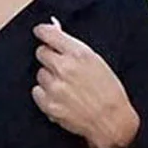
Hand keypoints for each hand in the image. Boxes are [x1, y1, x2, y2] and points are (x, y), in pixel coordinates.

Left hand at [31, 16, 140, 147]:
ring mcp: (55, 87)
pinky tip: (59, 97)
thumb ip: (72, 46)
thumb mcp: (95, 60)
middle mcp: (64, 68)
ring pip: (40, 74)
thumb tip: (53, 27)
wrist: (110, 120)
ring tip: (65, 86)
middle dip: (49, 57)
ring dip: (48, 77)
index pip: (49, 34)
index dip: (43, 32)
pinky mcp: (49, 105)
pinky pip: (36, 92)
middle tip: (60, 66)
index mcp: (79, 53)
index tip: (40, 31)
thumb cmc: (108, 90)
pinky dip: (44, 94)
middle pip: (41, 53)